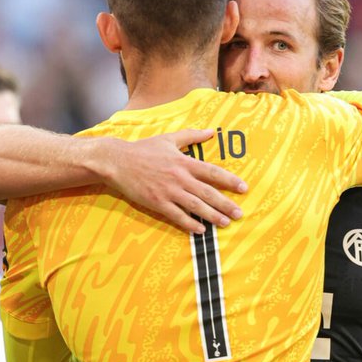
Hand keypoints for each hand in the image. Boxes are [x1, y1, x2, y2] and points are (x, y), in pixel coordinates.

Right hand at [99, 129, 246, 233]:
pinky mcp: (157, 202)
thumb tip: (212, 131)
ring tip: (225, 223)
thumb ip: (192, 135)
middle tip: (240, 214)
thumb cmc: (144, 149)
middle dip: (226, 204)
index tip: (243, 188)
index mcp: (184, 162)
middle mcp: (179, 177)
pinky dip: (189, 223)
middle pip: (208, 192)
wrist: (118, 161)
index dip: (229, 181)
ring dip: (212, 216)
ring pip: (195, 206)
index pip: (212, 172)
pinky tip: (200, 230)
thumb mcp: (169, 138)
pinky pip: (177, 215)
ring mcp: (168, 191)